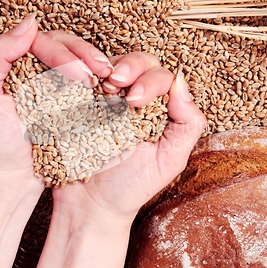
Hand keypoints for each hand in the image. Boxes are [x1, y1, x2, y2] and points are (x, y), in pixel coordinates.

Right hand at [30, 31, 206, 267]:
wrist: (89, 205)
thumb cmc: (131, 186)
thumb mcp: (169, 160)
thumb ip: (186, 124)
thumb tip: (182, 84)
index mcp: (158, 110)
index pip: (162, 78)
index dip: (151, 81)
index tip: (136, 100)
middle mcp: (133, 99)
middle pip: (141, 62)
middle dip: (132, 66)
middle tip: (117, 82)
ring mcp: (105, 98)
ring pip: (113, 63)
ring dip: (108, 66)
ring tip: (103, 84)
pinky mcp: (80, 102)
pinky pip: (83, 76)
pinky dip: (83, 71)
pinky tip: (82, 82)